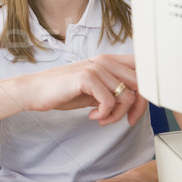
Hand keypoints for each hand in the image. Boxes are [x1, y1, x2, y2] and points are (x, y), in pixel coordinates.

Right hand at [24, 54, 147, 125]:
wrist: (36, 90)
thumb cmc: (63, 90)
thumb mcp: (94, 88)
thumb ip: (112, 89)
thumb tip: (134, 100)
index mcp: (109, 60)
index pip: (142, 71)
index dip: (145, 93)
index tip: (136, 111)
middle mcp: (105, 60)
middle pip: (140, 85)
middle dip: (136, 108)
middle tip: (125, 120)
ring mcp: (96, 67)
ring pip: (126, 96)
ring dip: (117, 114)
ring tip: (102, 118)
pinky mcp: (86, 77)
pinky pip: (110, 101)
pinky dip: (105, 114)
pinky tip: (93, 116)